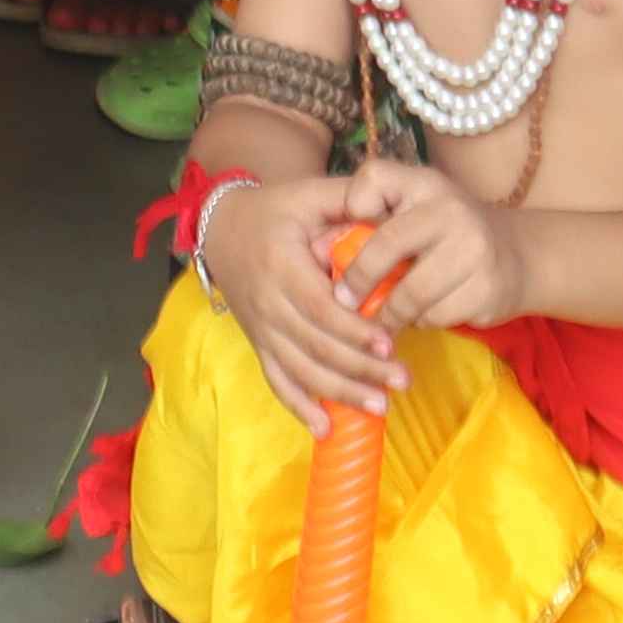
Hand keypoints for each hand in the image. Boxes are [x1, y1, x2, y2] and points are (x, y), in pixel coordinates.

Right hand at [204, 178, 406, 422]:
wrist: (221, 227)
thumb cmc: (275, 210)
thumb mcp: (309, 193)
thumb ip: (349, 198)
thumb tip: (391, 209)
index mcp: (281, 265)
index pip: (320, 308)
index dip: (354, 330)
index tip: (389, 344)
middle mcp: (267, 303)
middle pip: (315, 345)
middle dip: (360, 368)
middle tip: (402, 381)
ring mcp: (260, 328)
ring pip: (300, 369)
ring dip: (340, 392)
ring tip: (379, 407)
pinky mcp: (257, 342)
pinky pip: (276, 379)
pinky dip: (298, 406)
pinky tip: (325, 429)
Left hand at [321, 157, 529, 335]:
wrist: (516, 255)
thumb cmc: (444, 234)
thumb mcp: (412, 211)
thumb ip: (369, 221)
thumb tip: (314, 253)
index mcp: (424, 183)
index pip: (374, 178)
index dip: (353, 206)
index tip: (344, 236)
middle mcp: (450, 209)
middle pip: (386, 245)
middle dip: (358, 279)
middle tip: (344, 300)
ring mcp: (473, 248)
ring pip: (409, 293)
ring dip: (388, 312)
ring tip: (380, 316)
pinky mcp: (487, 288)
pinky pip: (434, 315)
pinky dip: (419, 321)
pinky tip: (422, 314)